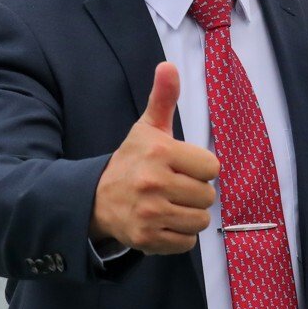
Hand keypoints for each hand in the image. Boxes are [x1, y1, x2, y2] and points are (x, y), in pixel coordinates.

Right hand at [90, 62, 219, 254]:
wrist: (96, 198)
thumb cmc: (132, 160)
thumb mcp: (148, 129)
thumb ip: (163, 98)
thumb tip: (168, 65)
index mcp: (160, 152)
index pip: (211, 167)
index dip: (199, 168)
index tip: (181, 167)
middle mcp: (154, 182)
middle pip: (208, 196)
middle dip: (195, 193)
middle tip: (174, 187)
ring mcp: (150, 213)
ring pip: (200, 220)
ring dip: (189, 215)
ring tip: (170, 205)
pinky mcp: (146, 238)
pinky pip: (186, 243)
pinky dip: (179, 236)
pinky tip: (163, 223)